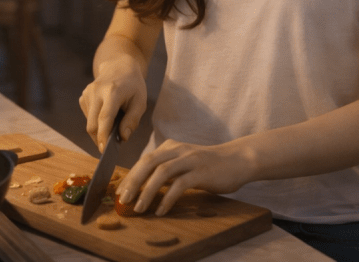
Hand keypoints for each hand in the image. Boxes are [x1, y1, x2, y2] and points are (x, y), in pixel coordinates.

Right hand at [78, 59, 146, 151]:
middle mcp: (96, 91)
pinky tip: (106, 114)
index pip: (104, 117)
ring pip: (89, 122)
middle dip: (99, 139)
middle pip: (92, 124)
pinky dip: (96, 122)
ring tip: (113, 123)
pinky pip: (87, 117)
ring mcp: (87, 93)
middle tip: (109, 147)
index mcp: (112, 91)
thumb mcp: (140, 102)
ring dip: (99, 129)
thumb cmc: (133, 85)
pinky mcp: (83, 96)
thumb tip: (123, 137)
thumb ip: (132, 120)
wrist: (119, 66)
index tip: (104, 150)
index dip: (103, 135)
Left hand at [115, 139, 252, 216]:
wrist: (238, 160)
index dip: (130, 175)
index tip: (120, 191)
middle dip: (132, 182)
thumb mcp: (185, 162)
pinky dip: (168, 198)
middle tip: (123, 199)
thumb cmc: (210, 165)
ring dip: (147, 191)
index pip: (145, 160)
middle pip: (148, 163)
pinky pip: (180, 185)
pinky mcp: (201, 172)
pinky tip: (161, 210)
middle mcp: (178, 150)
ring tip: (139, 208)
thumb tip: (146, 185)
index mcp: (171, 147)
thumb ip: (168, 169)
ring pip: (161, 173)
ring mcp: (190, 160)